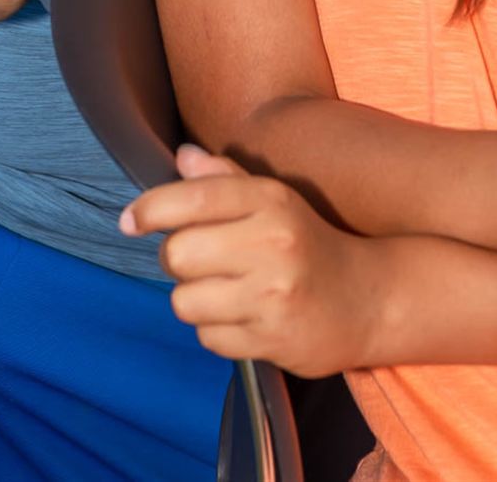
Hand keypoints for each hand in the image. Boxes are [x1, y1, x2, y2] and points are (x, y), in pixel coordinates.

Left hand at [121, 145, 383, 376]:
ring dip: (194, 298)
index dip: (149, 208)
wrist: (367, 298)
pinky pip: (208, 337)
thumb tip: (181, 156)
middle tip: (199, 259)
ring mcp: (273, 295)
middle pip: (178, 254)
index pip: (192, 198)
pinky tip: (243, 316)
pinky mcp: (273, 341)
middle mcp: (272, 244)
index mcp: (269, 201)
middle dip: (176, 259)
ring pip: (186, 301)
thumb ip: (224, 177)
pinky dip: (216, 329)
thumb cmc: (307, 242)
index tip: (130, 221)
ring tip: (223, 290)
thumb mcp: (273, 198)